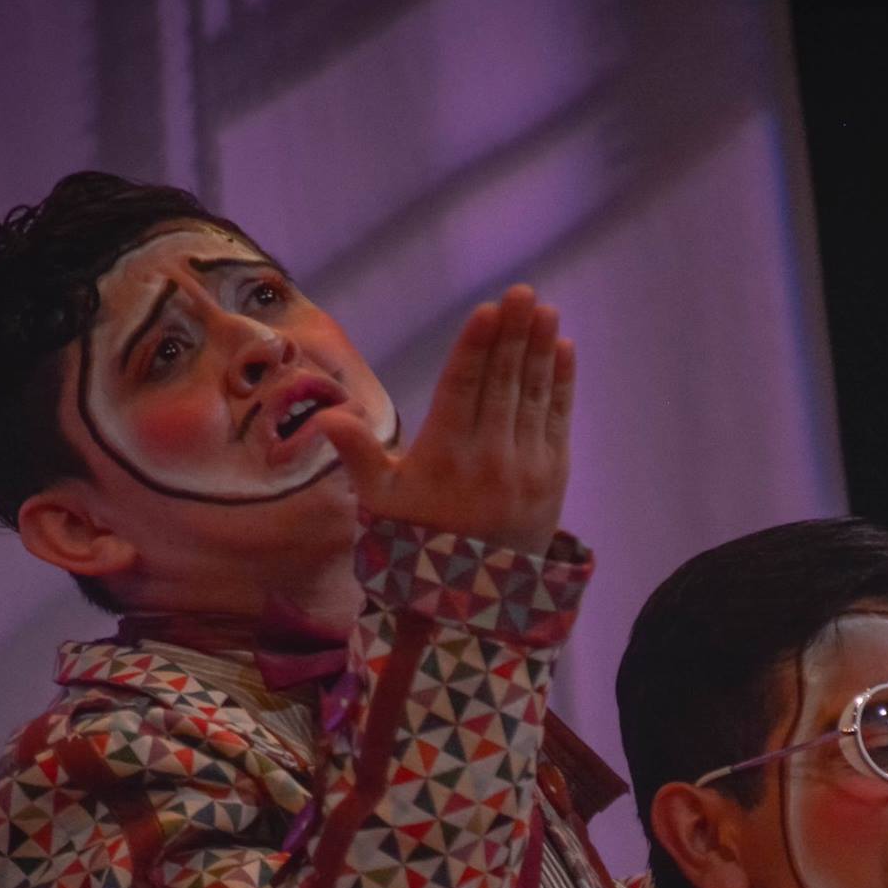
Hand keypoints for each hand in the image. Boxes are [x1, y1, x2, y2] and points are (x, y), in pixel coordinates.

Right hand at [319, 285, 573, 553]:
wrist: (474, 594)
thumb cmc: (418, 537)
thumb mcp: (381, 500)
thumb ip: (357, 453)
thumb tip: (325, 415)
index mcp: (444, 457)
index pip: (462, 391)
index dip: (475, 348)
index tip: (487, 312)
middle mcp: (489, 458)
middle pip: (502, 384)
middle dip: (513, 335)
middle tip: (522, 292)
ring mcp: (526, 467)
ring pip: (533, 396)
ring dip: (539, 349)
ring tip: (543, 310)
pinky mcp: (552, 476)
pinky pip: (557, 419)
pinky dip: (561, 383)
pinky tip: (562, 349)